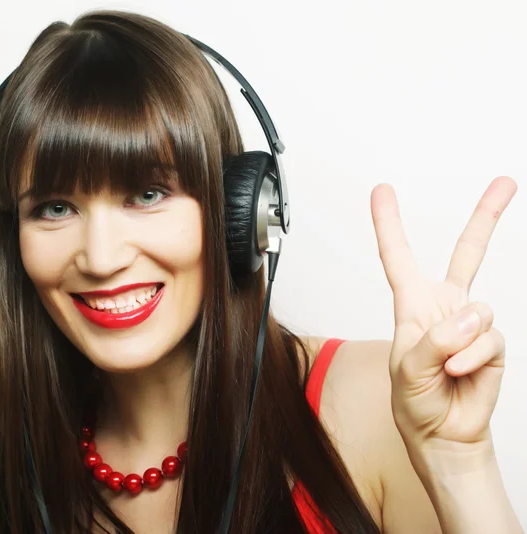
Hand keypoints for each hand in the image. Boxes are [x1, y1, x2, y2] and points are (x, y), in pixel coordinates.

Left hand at [370, 176, 516, 459]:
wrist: (441, 433)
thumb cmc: (414, 399)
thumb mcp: (407, 366)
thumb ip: (436, 338)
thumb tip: (474, 315)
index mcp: (413, 304)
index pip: (398, 256)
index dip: (389, 223)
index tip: (381, 191)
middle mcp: (445, 307)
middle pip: (467, 253)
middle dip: (486, 217)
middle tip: (506, 183)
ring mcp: (472, 324)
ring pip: (479, 310)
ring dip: (460, 341)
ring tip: (446, 366)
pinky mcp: (493, 343)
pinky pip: (490, 338)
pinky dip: (473, 357)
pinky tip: (460, 371)